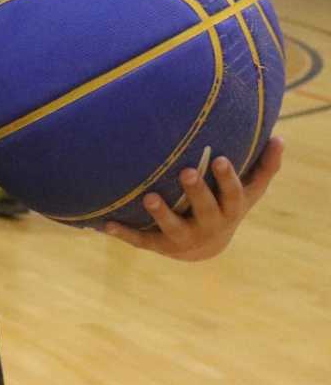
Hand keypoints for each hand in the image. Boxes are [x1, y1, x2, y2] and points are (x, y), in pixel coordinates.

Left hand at [103, 140, 282, 260]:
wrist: (207, 247)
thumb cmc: (228, 206)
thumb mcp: (250, 191)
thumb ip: (265, 166)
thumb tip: (279, 137)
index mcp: (230, 210)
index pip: (233, 194)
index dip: (226, 179)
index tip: (219, 159)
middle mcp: (210, 226)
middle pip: (205, 209)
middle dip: (197, 191)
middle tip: (186, 171)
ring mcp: (183, 237)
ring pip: (172, 227)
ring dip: (160, 213)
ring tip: (149, 197)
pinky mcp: (160, 246)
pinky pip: (141, 240)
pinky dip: (124, 234)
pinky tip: (105, 225)